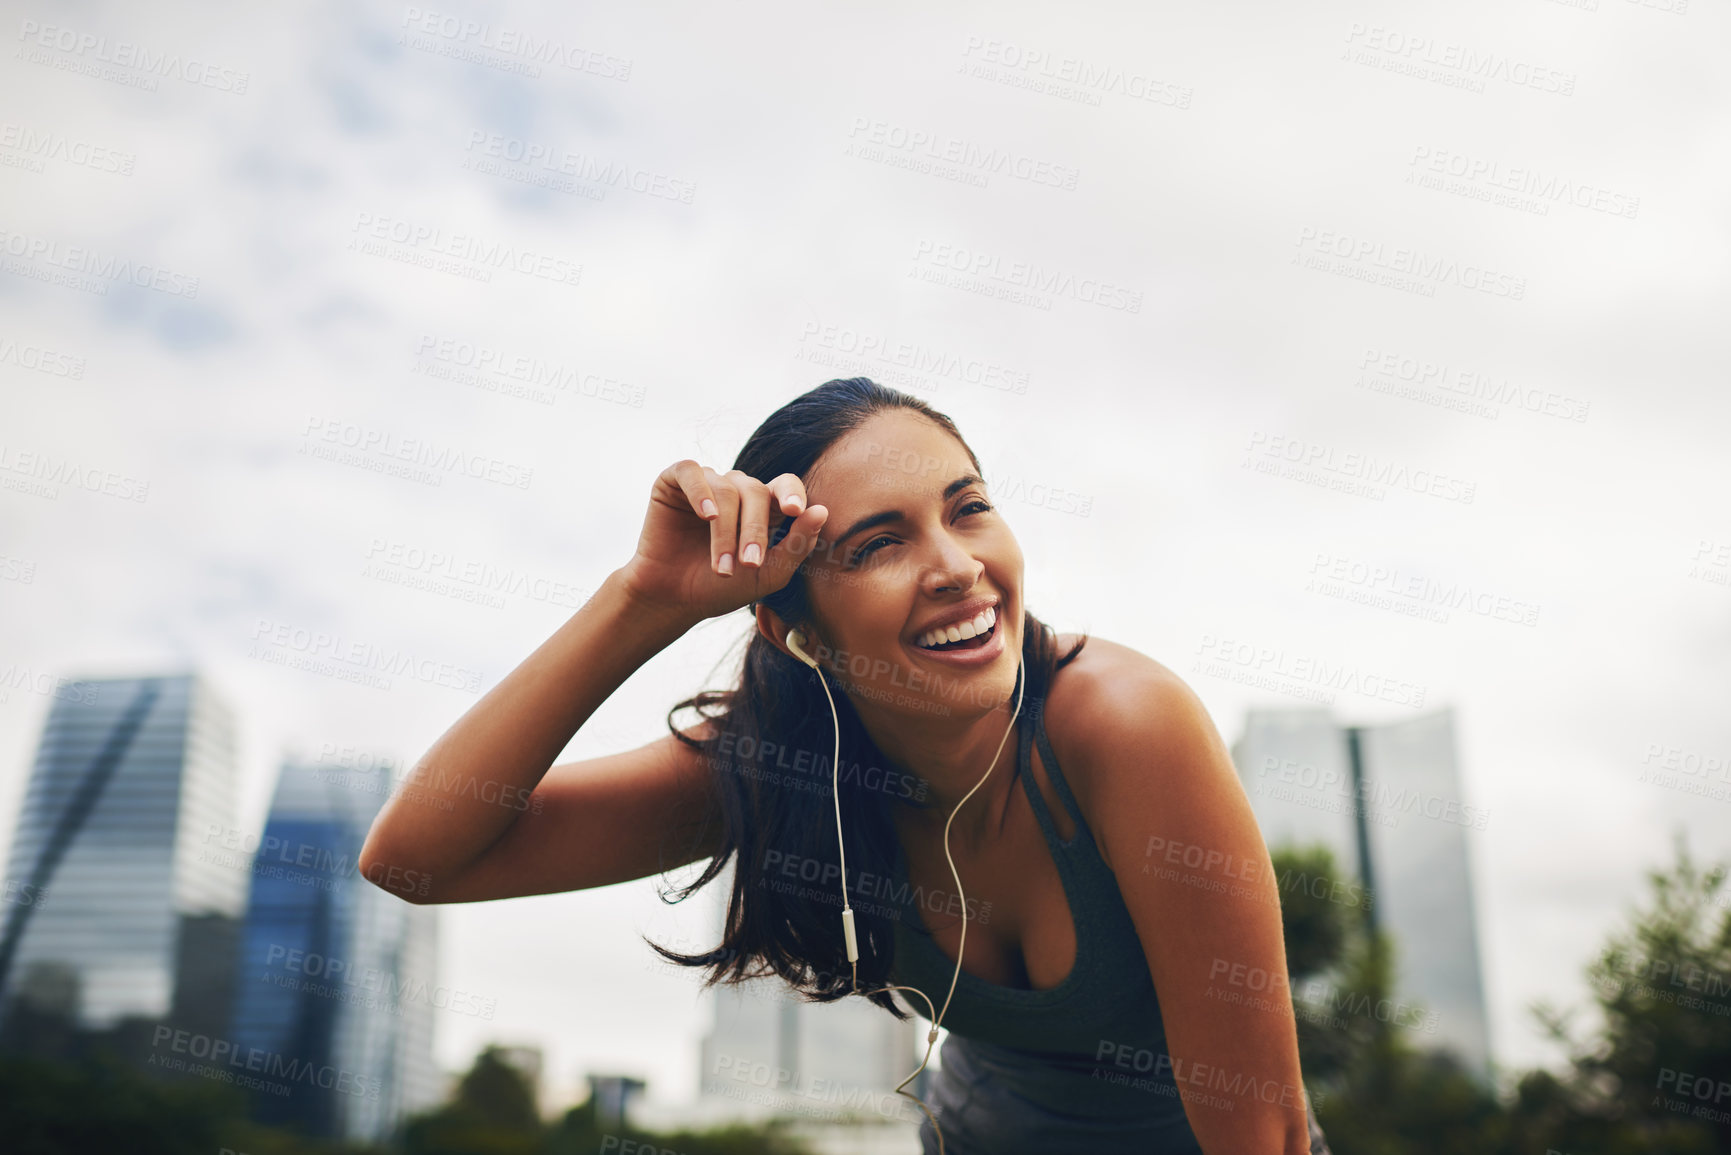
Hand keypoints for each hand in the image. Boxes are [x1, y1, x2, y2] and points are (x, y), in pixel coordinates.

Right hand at [617, 459, 828, 622]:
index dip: (793, 493)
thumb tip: (821, 510)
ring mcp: (706, 483)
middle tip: (749, 565)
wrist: (672, 600)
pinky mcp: (673, 482)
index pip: (786, 486)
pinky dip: (700, 491)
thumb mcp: (768, 575)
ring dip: (725, 532)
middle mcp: (737, 490)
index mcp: (764, 507)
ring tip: (722, 568)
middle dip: (755, 531)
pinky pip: (692, 471)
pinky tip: (706, 516)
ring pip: (726, 490)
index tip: (796, 511)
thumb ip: (797, 545)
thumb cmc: (720, 589)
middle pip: (756, 492)